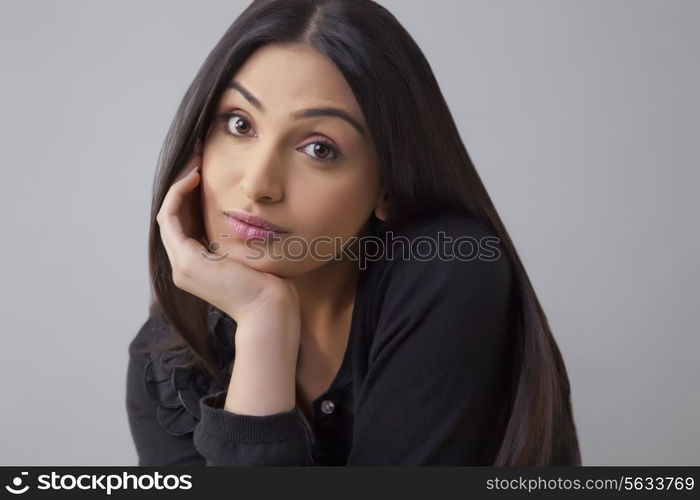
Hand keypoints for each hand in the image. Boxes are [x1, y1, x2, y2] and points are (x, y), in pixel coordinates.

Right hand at [156, 138, 298, 323]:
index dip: (190, 195)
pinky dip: (177, 196)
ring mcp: (181, 265)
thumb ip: (239, 237)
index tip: (204, 170)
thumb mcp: (250, 252)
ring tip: (194, 163)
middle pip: (175, 216)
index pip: (185, 222)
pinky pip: (169, 219)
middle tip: (196, 157)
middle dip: (183, 184)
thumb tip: (246, 215)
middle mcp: (184, 266)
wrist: (270, 309)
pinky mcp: (185, 261)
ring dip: (178, 185)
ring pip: (168, 215)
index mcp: (198, 265)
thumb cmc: (269, 284)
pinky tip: (193, 178)